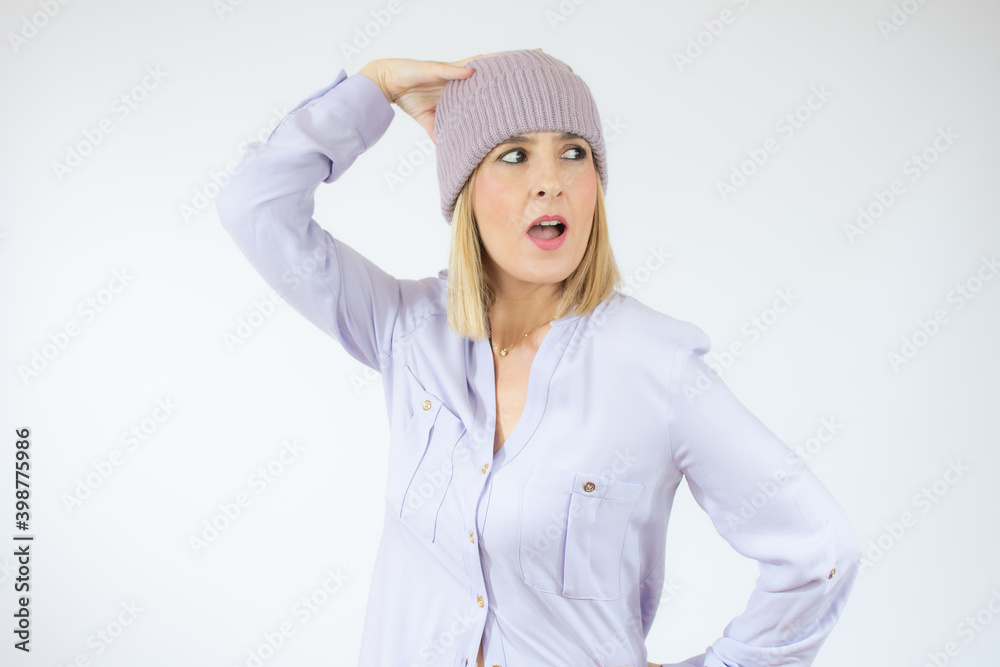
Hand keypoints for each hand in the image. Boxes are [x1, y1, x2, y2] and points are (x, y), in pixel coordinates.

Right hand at [357, 48, 542, 142]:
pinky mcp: (433, 69)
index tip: (534, 83)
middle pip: (494, 67)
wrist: (387, 83)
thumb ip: (445, 134)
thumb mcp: (433, 123)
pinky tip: (475, 69)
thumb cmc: (410, 98)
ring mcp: (450, 71)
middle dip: (516, 63)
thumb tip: (456, 155)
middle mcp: (461, 75)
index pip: (492, 84)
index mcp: (463, 87)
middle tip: (542, 56)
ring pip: (478, 63)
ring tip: (521, 55)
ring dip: (496, 60)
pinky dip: (460, 70)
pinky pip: (447, 69)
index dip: (511, 83)